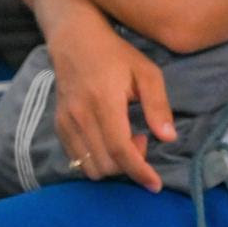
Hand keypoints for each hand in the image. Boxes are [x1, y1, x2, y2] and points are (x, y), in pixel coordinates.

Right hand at [50, 17, 176, 191]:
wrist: (75, 41)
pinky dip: (96, 160)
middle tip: (142, 138)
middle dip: (129, 164)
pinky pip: (76, 159)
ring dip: (113, 165)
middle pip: (105, 164)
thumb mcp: (146, 72)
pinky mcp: (59, 126)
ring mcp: (66, 122)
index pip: (120, 149)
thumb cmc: (117, 55)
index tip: (155, 185)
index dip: (139, 171)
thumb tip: (168, 138)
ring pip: (89, 167)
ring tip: (126, 138)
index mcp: (104, 102)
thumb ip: (157, 105)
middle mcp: (80, 116)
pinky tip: (108, 140)